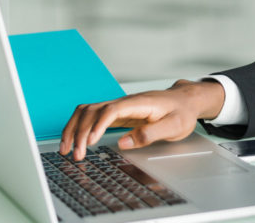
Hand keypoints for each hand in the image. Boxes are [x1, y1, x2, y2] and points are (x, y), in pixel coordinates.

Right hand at [59, 79, 224, 160]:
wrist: (186, 100)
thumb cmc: (182, 112)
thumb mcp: (174, 126)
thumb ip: (150, 134)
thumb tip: (124, 142)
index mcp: (139, 103)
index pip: (112, 110)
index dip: (98, 125)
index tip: (91, 142)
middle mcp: (125, 102)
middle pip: (93, 110)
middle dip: (80, 132)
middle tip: (77, 155)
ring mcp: (119, 106)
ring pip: (87, 111)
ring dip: (74, 128)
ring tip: (67, 150)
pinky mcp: (117, 112)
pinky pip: (91, 116)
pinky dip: (79, 127)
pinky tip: (74, 140)